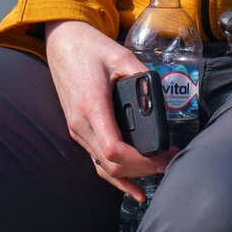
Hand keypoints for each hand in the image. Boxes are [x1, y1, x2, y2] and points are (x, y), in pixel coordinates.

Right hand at [44, 20, 175, 199]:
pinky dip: (115, 177)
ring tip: (159, 172)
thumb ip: (142, 78)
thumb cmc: (89, 47)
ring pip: (103, 167)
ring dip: (132, 174)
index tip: (164, 158)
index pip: (115, 150)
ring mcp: (77, 129)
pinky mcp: (78, 129)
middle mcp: (80, 124)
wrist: (62, 42)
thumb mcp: (121, 56)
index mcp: (92, 107)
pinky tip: (132, 189)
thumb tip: (163, 100)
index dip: (141, 162)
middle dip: (143, 169)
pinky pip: (96, 160)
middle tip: (170, 162)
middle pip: (112, 164)